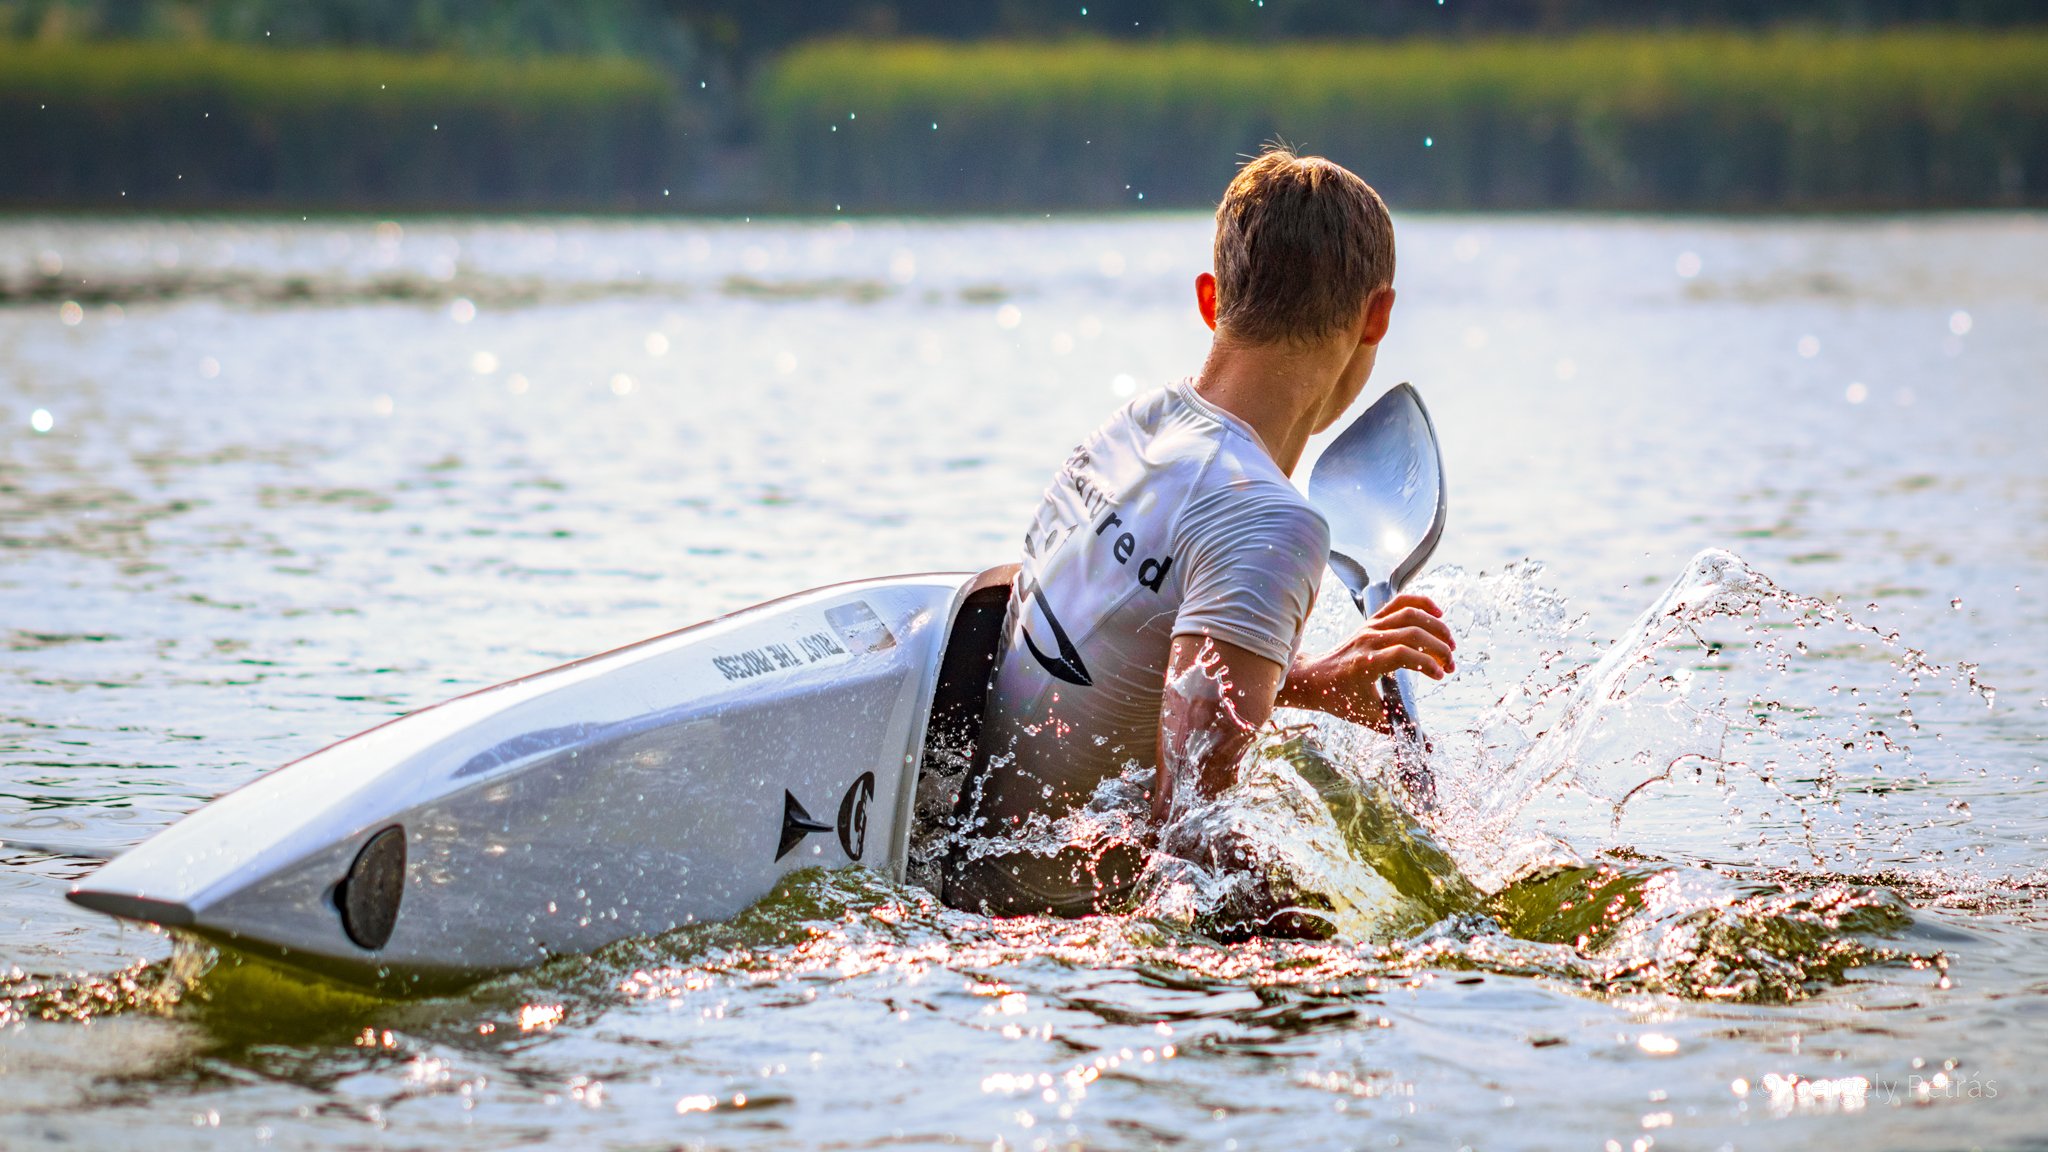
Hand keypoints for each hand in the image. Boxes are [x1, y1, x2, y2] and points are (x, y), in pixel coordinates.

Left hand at [1280, 593, 1455, 731]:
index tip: (1440, 677)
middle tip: (1451, 666)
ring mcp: (1370, 627)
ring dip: (1436, 627)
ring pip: (1410, 614)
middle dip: (1439, 648)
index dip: (1427, 665)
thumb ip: (1397, 727)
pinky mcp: (1372, 620)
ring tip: (1449, 645)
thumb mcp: (1367, 716)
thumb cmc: (1340, 698)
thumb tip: (1425, 747)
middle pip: (1412, 632)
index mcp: (1365, 663)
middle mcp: (1368, 640)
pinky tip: (1438, 614)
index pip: (1404, 654)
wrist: (1314, 678)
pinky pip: (1399, 602)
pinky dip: (1422, 603)